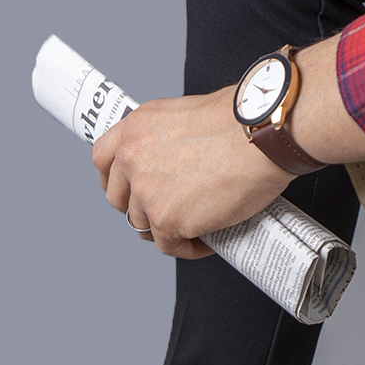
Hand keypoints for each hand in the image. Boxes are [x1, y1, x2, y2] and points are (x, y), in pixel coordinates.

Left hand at [92, 87, 293, 258]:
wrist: (261, 137)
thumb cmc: (241, 123)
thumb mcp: (186, 116)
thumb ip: (166, 141)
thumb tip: (172, 164)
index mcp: (136, 127)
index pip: (102, 159)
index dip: (114, 180)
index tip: (126, 190)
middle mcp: (133, 157)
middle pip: (118, 198)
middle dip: (138, 208)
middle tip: (164, 213)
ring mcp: (147, 191)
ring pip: (142, 225)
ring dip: (165, 229)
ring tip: (191, 227)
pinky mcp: (167, 220)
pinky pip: (169, 246)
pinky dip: (187, 247)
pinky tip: (205, 240)